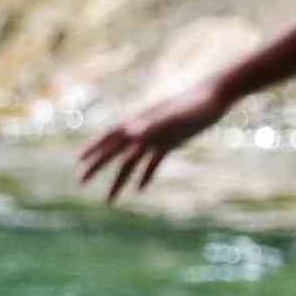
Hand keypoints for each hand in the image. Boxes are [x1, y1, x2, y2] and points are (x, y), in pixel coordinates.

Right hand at [74, 91, 217, 198]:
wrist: (216, 95)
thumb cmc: (195, 104)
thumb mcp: (173, 116)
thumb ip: (151, 124)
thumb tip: (129, 132)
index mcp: (139, 122)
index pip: (110, 139)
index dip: (94, 150)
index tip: (78, 163)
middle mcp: (143, 130)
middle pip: (115, 152)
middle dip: (97, 167)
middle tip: (81, 182)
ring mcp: (156, 137)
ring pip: (131, 162)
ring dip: (120, 180)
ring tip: (109, 200)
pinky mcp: (171, 142)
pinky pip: (152, 162)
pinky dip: (145, 176)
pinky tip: (139, 189)